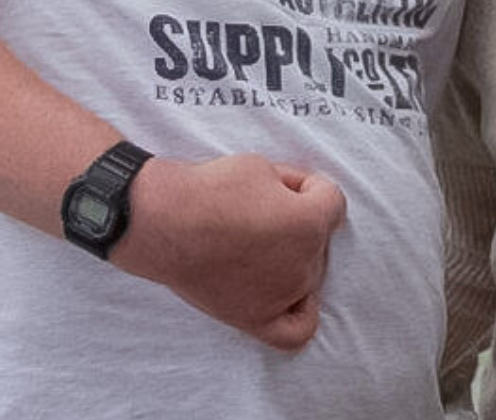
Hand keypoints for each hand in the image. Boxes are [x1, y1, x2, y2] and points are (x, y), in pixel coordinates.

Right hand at [112, 153, 346, 350]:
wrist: (163, 222)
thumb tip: (297, 199)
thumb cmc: (210, 190)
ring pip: (308, 275)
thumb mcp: (261, 166)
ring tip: (254, 239)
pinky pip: (296, 330)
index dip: (309, 186)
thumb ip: (292, 186)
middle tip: (259, 208)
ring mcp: (280, 295)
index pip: (332, 201)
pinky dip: (299, 312)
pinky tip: (290, 296)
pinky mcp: (255, 318)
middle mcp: (302, 265)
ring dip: (292, 255)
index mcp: (309, 225)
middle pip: (320, 239)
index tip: (281, 184)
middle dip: (298, 220)